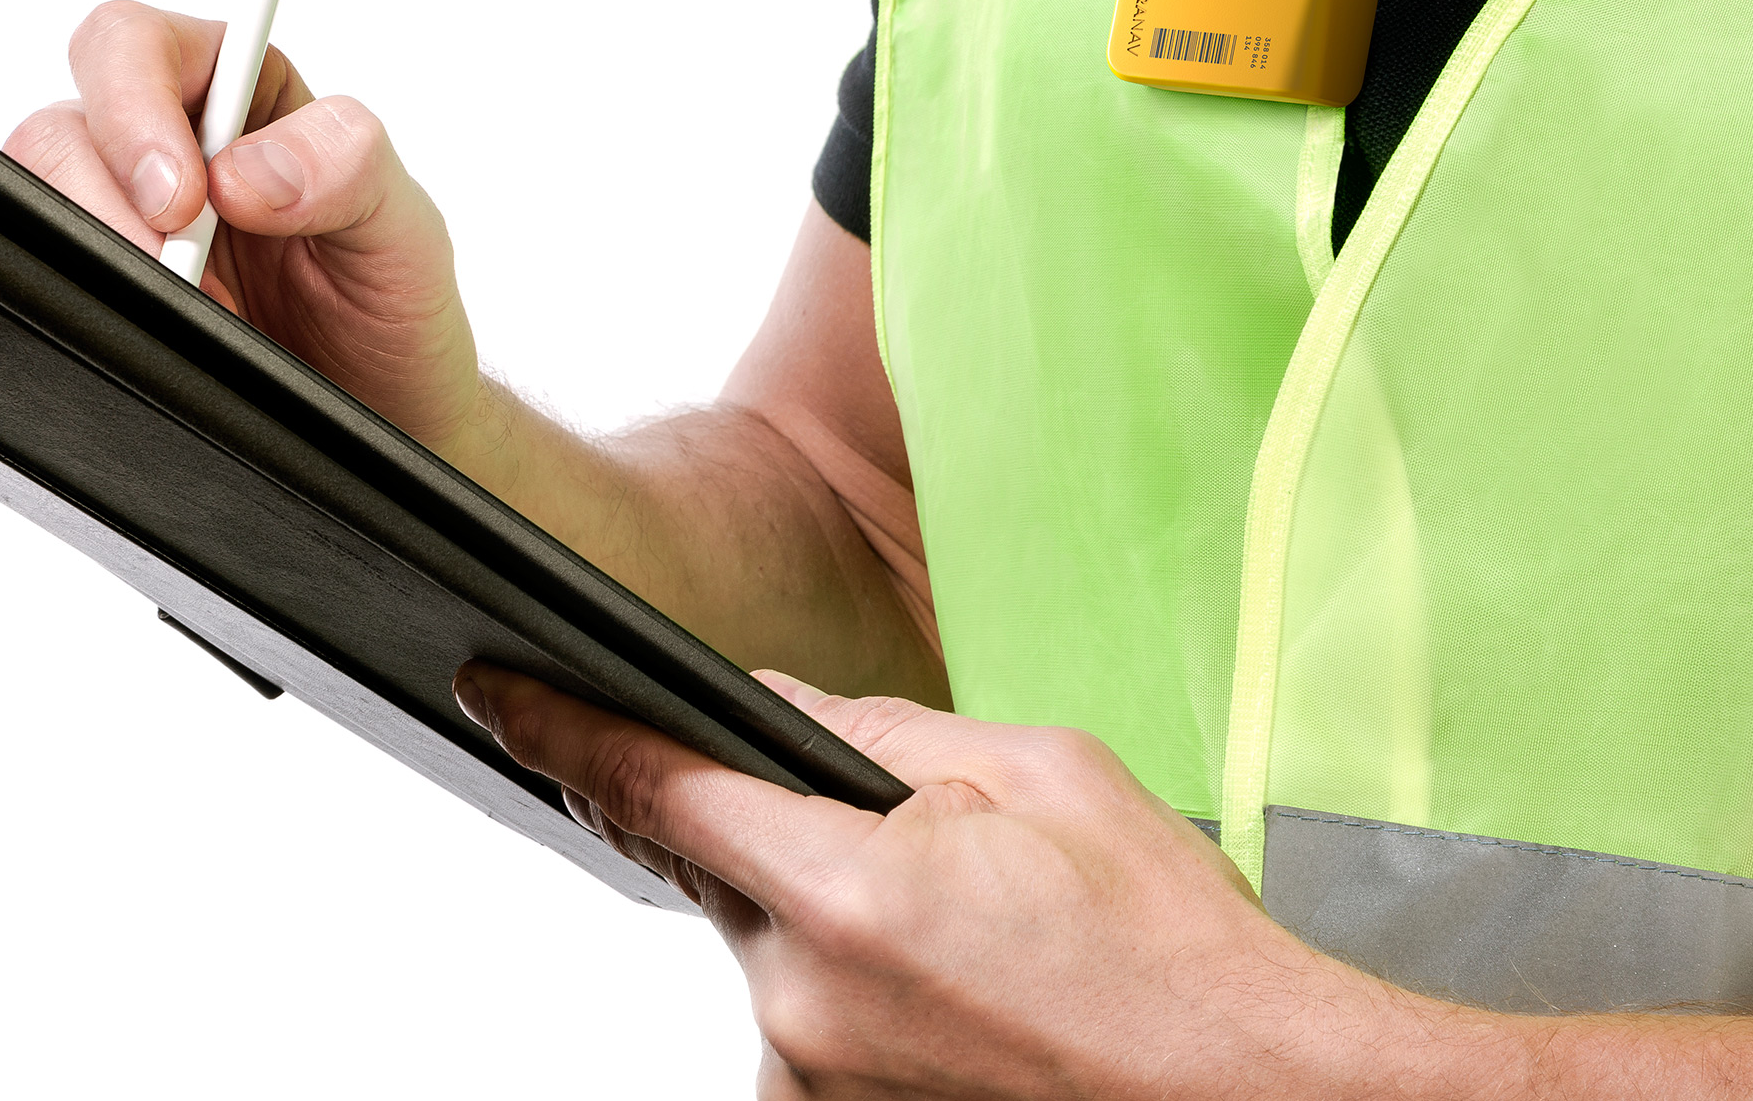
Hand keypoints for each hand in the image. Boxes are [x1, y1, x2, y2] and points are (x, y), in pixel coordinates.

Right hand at [5, 1, 486, 446]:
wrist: (384, 410)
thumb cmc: (391, 304)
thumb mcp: (405, 227)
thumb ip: (345, 167)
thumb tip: (244, 169)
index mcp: (241, 90)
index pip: (138, 44)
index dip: (134, 107)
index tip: (180, 197)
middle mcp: (170, 143)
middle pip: (65, 125)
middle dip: (106, 200)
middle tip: (177, 270)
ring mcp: (127, 218)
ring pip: (40, 202)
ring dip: (106, 260)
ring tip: (200, 308)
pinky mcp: (107, 287)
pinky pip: (56, 279)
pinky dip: (100, 307)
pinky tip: (173, 331)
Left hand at [450, 664, 1409, 1098]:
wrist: (1248, 1096)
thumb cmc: (1169, 956)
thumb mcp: (1040, 773)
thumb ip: (875, 732)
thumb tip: (773, 702)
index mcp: (846, 897)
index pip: (657, 791)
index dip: (567, 732)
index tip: (504, 692)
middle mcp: (803, 1009)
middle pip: (722, 867)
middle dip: (786, 829)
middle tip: (928, 846)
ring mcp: (814, 1084)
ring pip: (770, 949)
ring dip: (831, 916)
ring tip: (976, 939)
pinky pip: (803, 1023)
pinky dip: (853, 987)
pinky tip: (958, 990)